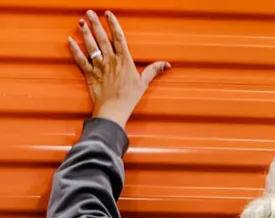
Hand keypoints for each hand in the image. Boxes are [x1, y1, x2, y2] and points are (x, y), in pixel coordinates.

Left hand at [69, 10, 169, 129]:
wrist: (114, 111)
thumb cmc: (129, 99)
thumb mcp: (143, 83)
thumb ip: (153, 71)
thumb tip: (166, 65)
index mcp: (124, 60)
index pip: (118, 37)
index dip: (113, 24)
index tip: (108, 14)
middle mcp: (110, 60)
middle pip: (102, 38)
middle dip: (95, 23)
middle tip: (90, 12)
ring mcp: (99, 67)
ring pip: (91, 46)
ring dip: (85, 32)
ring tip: (81, 21)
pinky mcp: (90, 75)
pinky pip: (81, 60)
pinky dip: (75, 50)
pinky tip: (70, 40)